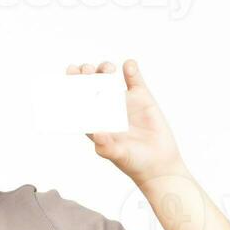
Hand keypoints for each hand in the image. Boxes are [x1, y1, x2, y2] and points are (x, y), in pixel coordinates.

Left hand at [68, 59, 182, 183]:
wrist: (159, 163)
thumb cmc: (134, 162)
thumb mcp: (118, 156)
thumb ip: (106, 146)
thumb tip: (96, 133)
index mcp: (95, 121)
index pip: (79, 101)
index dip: (72, 87)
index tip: (70, 75)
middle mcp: (106, 109)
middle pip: (91, 86)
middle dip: (86, 76)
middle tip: (86, 69)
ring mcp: (123, 102)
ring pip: (109, 80)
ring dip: (104, 70)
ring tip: (107, 69)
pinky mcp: (141, 98)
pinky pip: (134, 80)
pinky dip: (131, 70)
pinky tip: (128, 66)